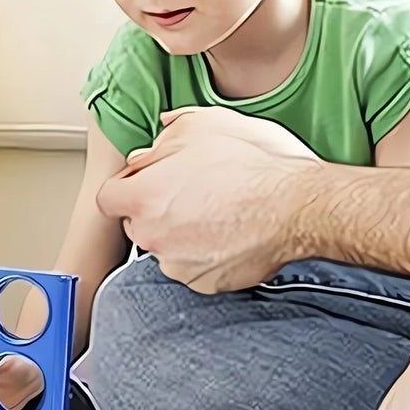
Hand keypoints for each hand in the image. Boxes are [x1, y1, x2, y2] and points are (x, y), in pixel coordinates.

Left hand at [97, 111, 318, 293]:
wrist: (300, 206)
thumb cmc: (254, 163)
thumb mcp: (203, 125)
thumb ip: (165, 135)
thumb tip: (152, 146)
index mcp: (143, 198)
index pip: (109, 197)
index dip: (129, 184)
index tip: (148, 179)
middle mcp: (153, 237)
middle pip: (137, 222)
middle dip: (155, 207)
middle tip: (191, 190)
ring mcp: (179, 265)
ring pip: (165, 245)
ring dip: (180, 232)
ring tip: (217, 210)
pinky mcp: (205, 284)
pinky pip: (193, 266)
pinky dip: (205, 253)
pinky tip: (229, 232)